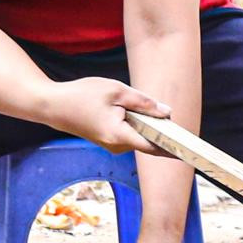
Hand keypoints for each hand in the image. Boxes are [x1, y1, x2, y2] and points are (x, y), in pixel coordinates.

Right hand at [43, 77, 166, 153]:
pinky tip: (139, 113)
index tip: (190, 151)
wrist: (52, 105)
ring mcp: (112, 146)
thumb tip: (167, 113)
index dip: (173, 148)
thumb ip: (143, 103)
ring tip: (152, 109)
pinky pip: (131, 134)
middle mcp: (116, 146)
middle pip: (149, 141)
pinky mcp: (109, 141)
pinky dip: (138, 125)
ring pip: (140, 136)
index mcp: (119, 136)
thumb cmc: (81, 95)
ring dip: (148, 125)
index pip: (154, 147)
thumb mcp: (116, 91)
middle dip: (162, 130)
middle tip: (175, 117)